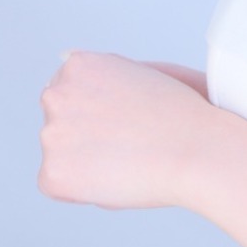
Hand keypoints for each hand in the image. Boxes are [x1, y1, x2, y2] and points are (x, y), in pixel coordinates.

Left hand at [38, 51, 212, 209]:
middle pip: (59, 121)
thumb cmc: (178, 112)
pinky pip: (59, 185)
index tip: (123, 120)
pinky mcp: (53, 173)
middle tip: (128, 140)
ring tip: (127, 157)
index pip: (68, 91)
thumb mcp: (138, 71)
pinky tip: (115, 176)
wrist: (195, 149)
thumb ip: (101, 71)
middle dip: (86, 133)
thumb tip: (63, 57)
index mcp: (77, 65)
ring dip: (85, 160)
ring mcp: (51, 134)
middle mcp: (56, 94)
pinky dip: (81, 189)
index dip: (98, 111)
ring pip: (60, 154)